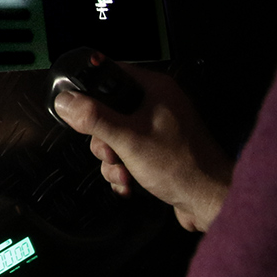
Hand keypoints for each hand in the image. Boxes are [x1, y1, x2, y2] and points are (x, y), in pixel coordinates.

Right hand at [53, 64, 233, 232]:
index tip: (79, 110)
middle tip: (112, 152)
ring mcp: (159, 129)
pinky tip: (130, 184)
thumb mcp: (129, 139)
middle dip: (102, 139)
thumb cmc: (182, 167)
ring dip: (112, 160)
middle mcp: (158, 105)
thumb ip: (94, 118)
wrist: (210, 202)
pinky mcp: (159, 152)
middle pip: (108, 111)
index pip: (110, 73)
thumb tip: (66, 101)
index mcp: (154, 90)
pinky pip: (128, 154)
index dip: (90, 90)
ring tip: (125, 174)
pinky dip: (124, 170)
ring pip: (115, 137)